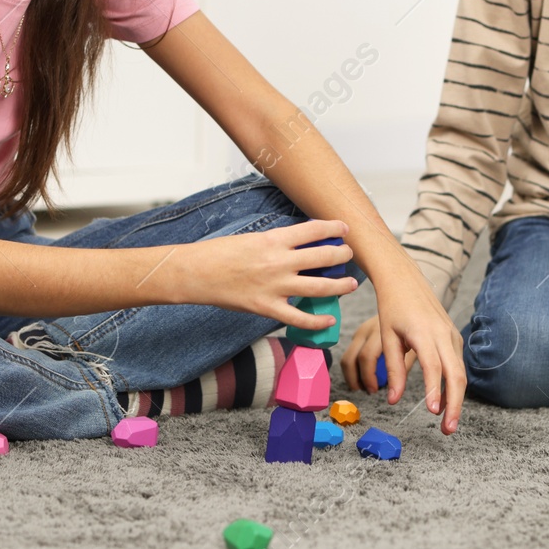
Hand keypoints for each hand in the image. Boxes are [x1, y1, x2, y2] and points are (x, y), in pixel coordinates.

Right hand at [178, 219, 354, 331]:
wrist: (197, 273)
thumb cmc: (220, 253)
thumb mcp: (252, 239)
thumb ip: (277, 244)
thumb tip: (301, 248)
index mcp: (274, 239)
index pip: (314, 229)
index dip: (334, 227)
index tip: (344, 228)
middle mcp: (280, 261)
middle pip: (324, 256)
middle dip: (342, 254)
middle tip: (349, 254)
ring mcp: (276, 286)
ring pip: (320, 286)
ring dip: (341, 285)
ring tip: (351, 284)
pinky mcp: (268, 308)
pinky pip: (300, 317)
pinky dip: (318, 320)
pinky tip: (330, 319)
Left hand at [340, 273, 465, 434]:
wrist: (405, 280)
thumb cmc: (392, 307)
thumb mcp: (387, 337)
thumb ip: (393, 369)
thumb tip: (393, 399)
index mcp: (424, 332)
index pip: (434, 366)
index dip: (435, 391)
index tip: (433, 412)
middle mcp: (443, 334)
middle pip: (456, 374)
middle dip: (455, 404)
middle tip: (447, 430)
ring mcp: (452, 334)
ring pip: (461, 372)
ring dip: (457, 399)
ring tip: (447, 423)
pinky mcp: (454, 336)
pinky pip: (458, 364)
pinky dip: (455, 385)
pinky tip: (446, 402)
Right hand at [342, 316, 412, 391]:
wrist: (405, 302)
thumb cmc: (412, 325)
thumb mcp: (412, 344)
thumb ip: (403, 364)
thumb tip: (396, 387)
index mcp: (381, 331)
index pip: (367, 357)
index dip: (369, 378)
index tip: (376, 390)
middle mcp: (367, 330)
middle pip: (352, 359)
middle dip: (358, 379)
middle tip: (371, 390)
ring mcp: (361, 331)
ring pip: (347, 358)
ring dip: (352, 376)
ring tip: (364, 387)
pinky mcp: (359, 333)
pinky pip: (350, 354)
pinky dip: (354, 369)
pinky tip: (364, 377)